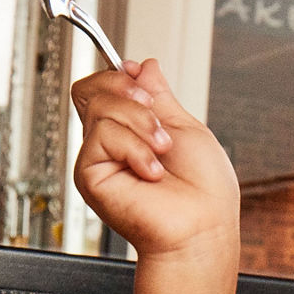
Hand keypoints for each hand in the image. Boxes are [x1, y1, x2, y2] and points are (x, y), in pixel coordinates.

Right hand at [71, 59, 238, 257]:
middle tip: (157, 118)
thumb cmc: (205, 192)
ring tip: (162, 151)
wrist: (202, 228)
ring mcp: (99, 158)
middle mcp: (112, 143)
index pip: (106, 86)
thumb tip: (143, 66)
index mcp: (133, 131)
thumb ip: (159, 96)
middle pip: (92, 88)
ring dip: (142, 123)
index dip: (122, 77)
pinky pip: (102, 133)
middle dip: (129, 91)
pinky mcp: (89, 174)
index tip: (148, 86)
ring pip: (100, 105)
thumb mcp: (186, 128)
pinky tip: (150, 172)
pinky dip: (134, 147)